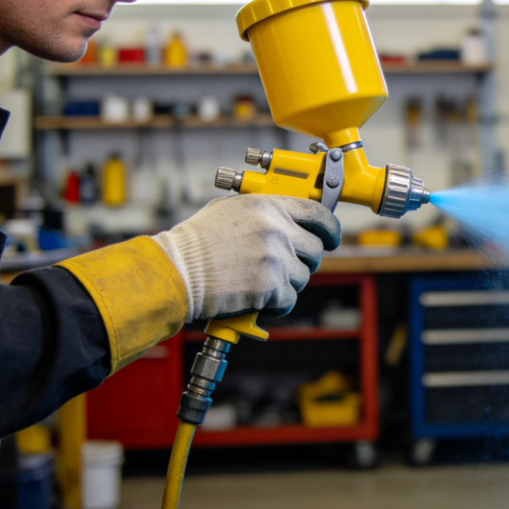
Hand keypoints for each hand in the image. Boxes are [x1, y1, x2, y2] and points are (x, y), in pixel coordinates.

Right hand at [152, 194, 339, 320]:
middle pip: (315, 249)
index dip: (330, 228)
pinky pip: (290, 298)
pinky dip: (276, 303)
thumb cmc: (196, 242)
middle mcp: (276, 229)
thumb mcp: (230, 209)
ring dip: (286, 283)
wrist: (176, 271)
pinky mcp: (270, 286)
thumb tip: (290, 217)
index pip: (318, 213)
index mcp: (269, 205)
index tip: (332, 238)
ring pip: (303, 276)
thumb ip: (264, 210)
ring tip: (259, 281)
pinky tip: (257, 297)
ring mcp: (275, 257)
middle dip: (303, 261)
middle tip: (281, 267)